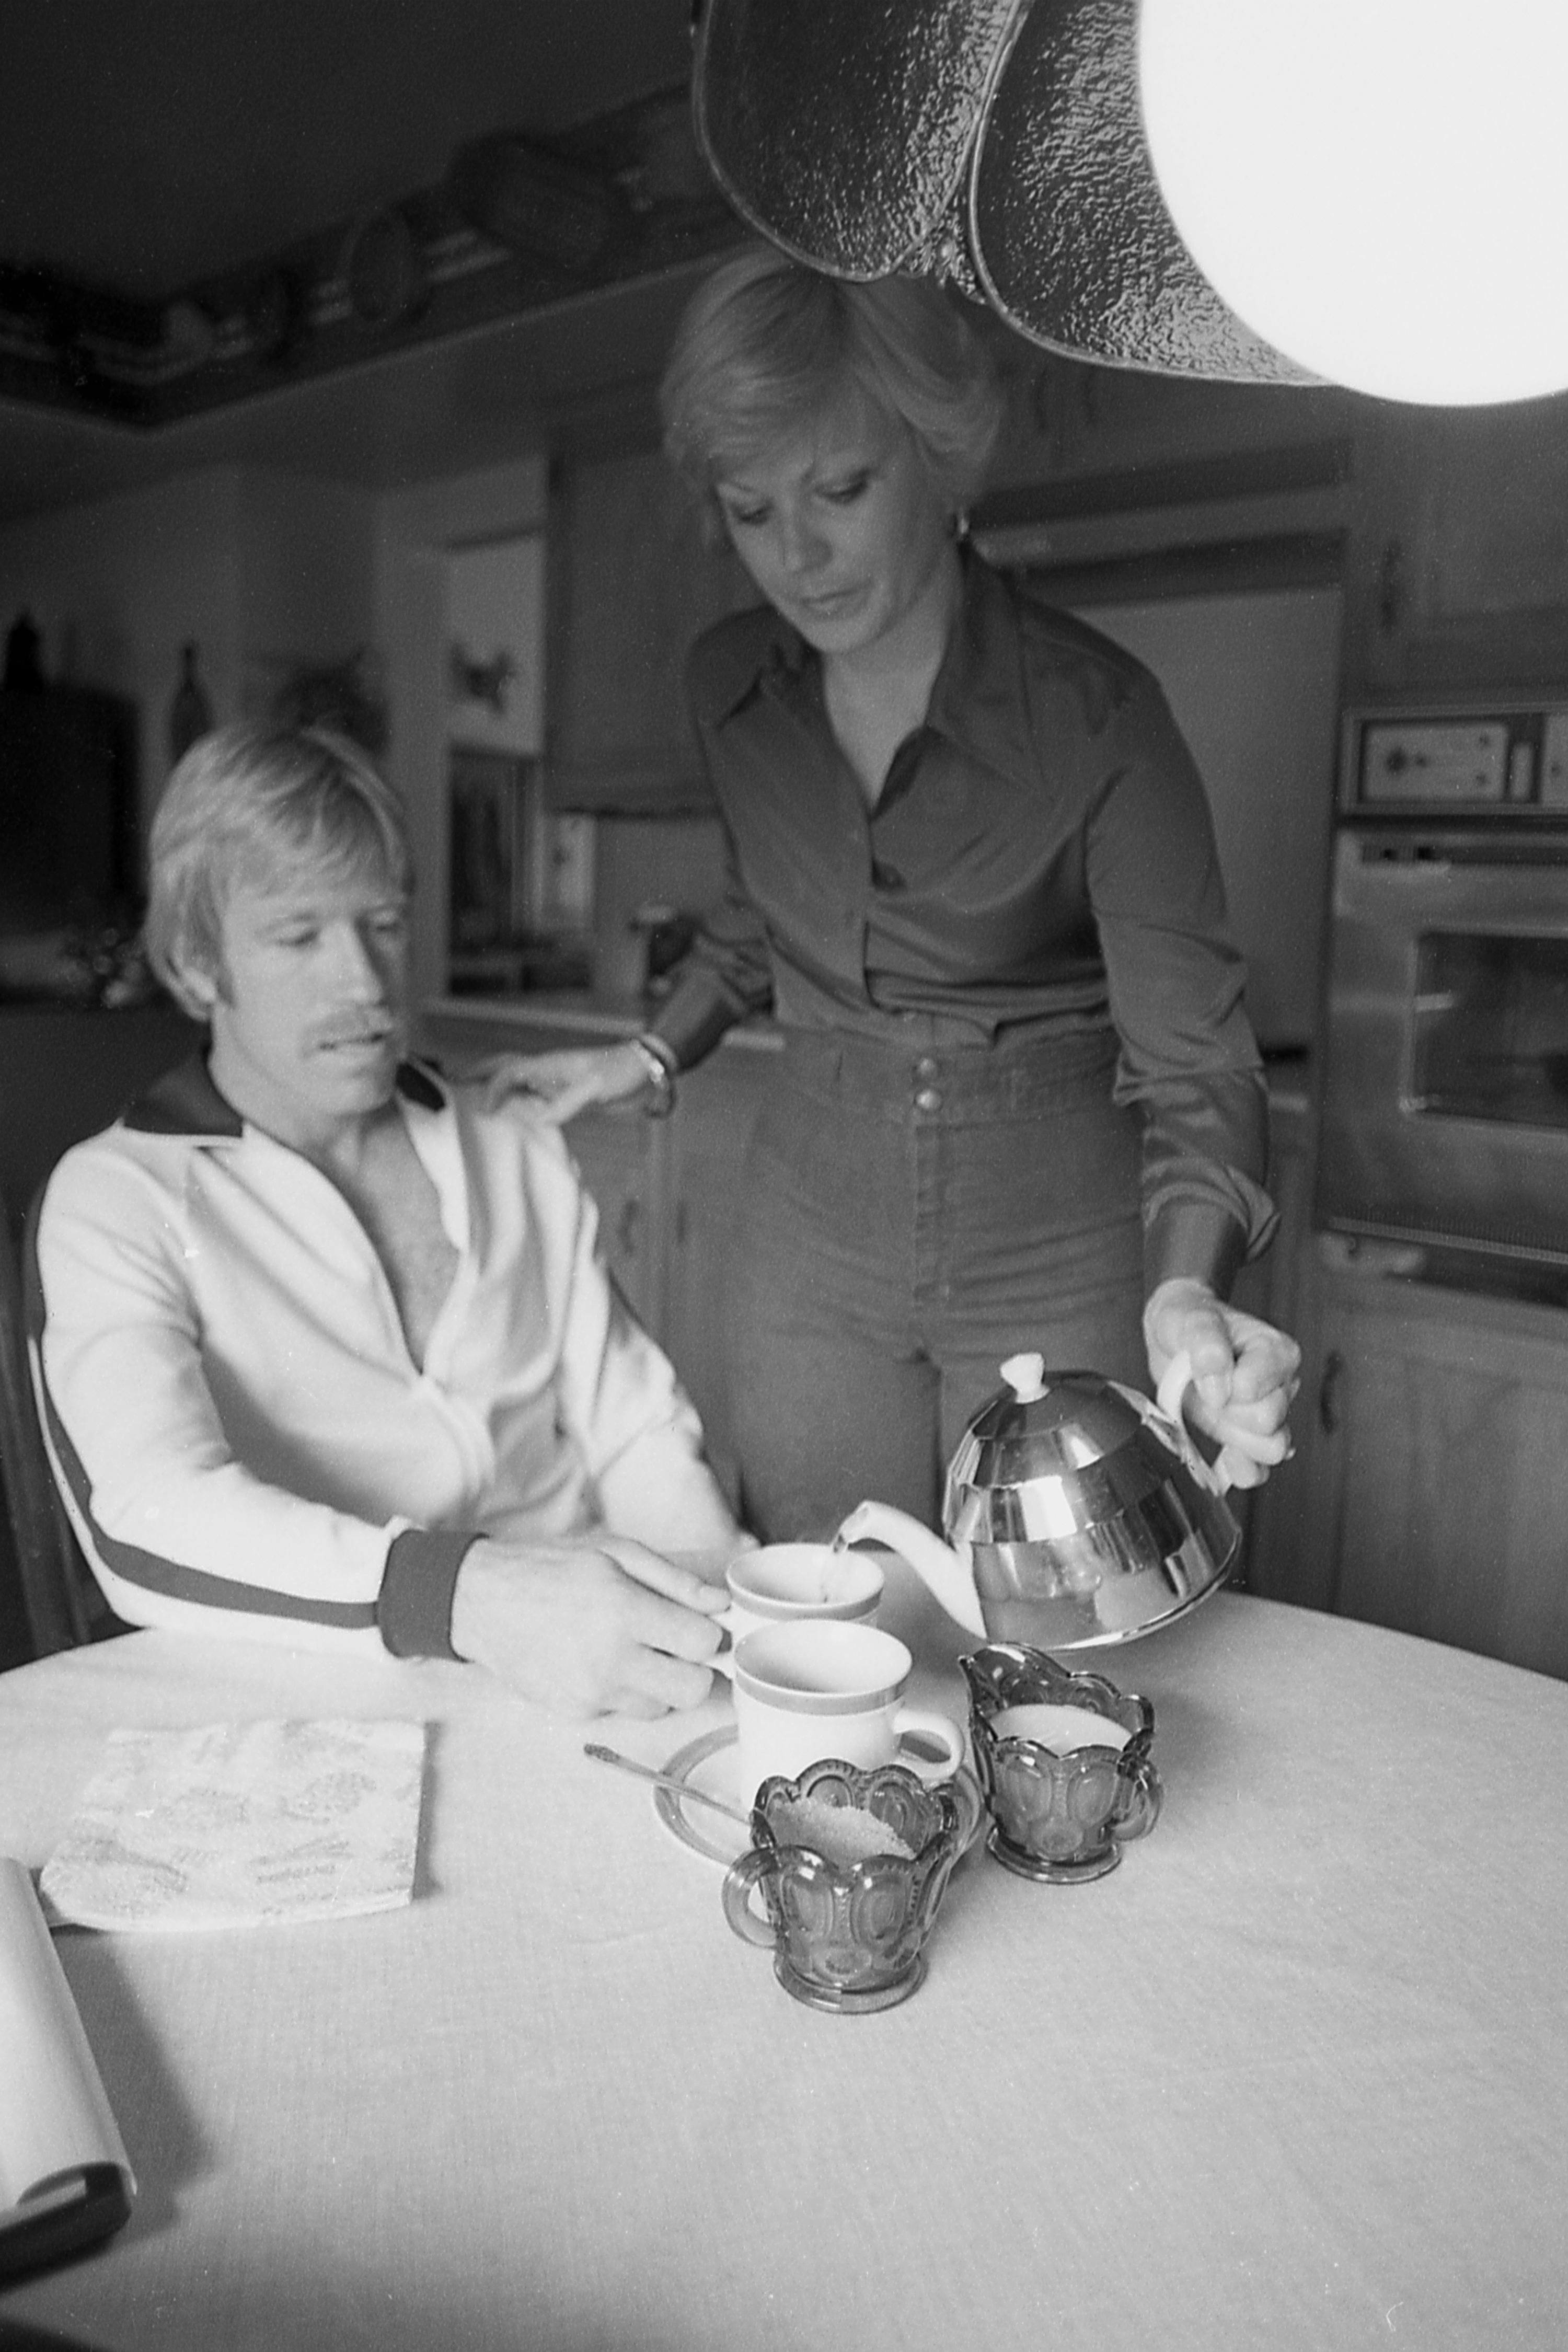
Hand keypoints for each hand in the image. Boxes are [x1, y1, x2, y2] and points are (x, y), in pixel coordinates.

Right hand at [449, 1533, 729, 1716]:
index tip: (705, 1624)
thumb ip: (675, 1579)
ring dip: (664, 1682)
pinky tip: (607, 1662)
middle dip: (699, 1669)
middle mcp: (610, 1661)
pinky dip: (629, 1691)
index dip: (713, 1634)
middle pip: (693, 1690)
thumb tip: (721, 1604)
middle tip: (684, 1646)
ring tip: (639, 1649)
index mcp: (624, 1612)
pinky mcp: (576, 1714)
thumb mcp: (617, 1552)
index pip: (703, 1644)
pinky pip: (625, 1712)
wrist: (483, 1602)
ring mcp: (591, 1694)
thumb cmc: (553, 1568)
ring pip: (662, 1706)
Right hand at [473, 1044, 649, 1126]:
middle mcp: (547, 1070)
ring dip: (494, 1086)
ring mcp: (555, 1081)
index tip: (484, 1112)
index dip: (491, 1089)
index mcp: (549, 1064)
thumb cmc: (622, 1073)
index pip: (509, 1073)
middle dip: (478, 1073)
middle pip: (504, 1066)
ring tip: (473, 1100)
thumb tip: (541, 1119)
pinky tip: (513, 1118)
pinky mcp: (566, 1094)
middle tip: (453, 1085)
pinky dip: (517, 1102)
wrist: (647, 1070)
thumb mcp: (597, 1088)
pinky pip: (532, 1096)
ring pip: (516, 1080)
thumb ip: (569, 1103)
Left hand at [1143, 1277, 1300, 1489]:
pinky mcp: (1253, 1438)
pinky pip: (1261, 1470)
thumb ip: (1206, 1346)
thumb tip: (1219, 1388)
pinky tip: (1224, 1458)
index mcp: (1276, 1351)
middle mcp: (1283, 1384)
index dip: (1224, 1388)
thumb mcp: (1191, 1320)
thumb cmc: (1189, 1321)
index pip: (1256, 1390)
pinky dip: (1242, 1470)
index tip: (1206, 1373)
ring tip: (1213, 1416)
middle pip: (1268, 1423)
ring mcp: (1271, 1413)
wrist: (1175, 1337)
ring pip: (1271, 1450)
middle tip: (1208, 1393)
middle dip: (1229, 1414)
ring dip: (1236, 1441)